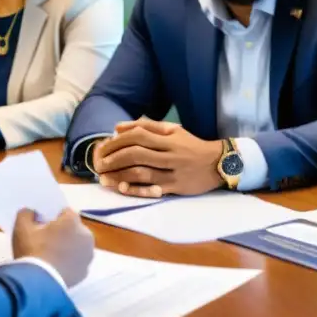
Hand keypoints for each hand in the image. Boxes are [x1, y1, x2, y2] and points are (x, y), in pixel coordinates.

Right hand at [12, 208, 94, 287]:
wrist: (38, 282)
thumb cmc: (32, 250)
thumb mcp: (22, 228)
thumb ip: (26, 214)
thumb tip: (31, 212)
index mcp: (72, 221)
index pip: (65, 212)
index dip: (53, 218)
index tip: (42, 226)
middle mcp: (86, 235)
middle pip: (73, 229)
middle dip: (63, 233)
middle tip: (45, 242)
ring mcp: (87, 254)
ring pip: (77, 246)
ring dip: (69, 248)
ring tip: (51, 257)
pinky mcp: (85, 271)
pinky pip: (77, 263)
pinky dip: (70, 264)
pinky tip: (56, 269)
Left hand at [93, 118, 222, 197]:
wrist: (219, 163)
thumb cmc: (191, 146)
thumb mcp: (173, 131)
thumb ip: (147, 127)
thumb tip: (117, 127)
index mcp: (169, 138)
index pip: (138, 136)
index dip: (118, 141)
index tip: (103, 147)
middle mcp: (170, 154)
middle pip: (137, 154)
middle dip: (113, 158)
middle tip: (98, 164)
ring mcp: (173, 172)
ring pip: (142, 173)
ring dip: (119, 175)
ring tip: (103, 177)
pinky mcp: (176, 188)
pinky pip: (153, 189)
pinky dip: (136, 189)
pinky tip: (122, 189)